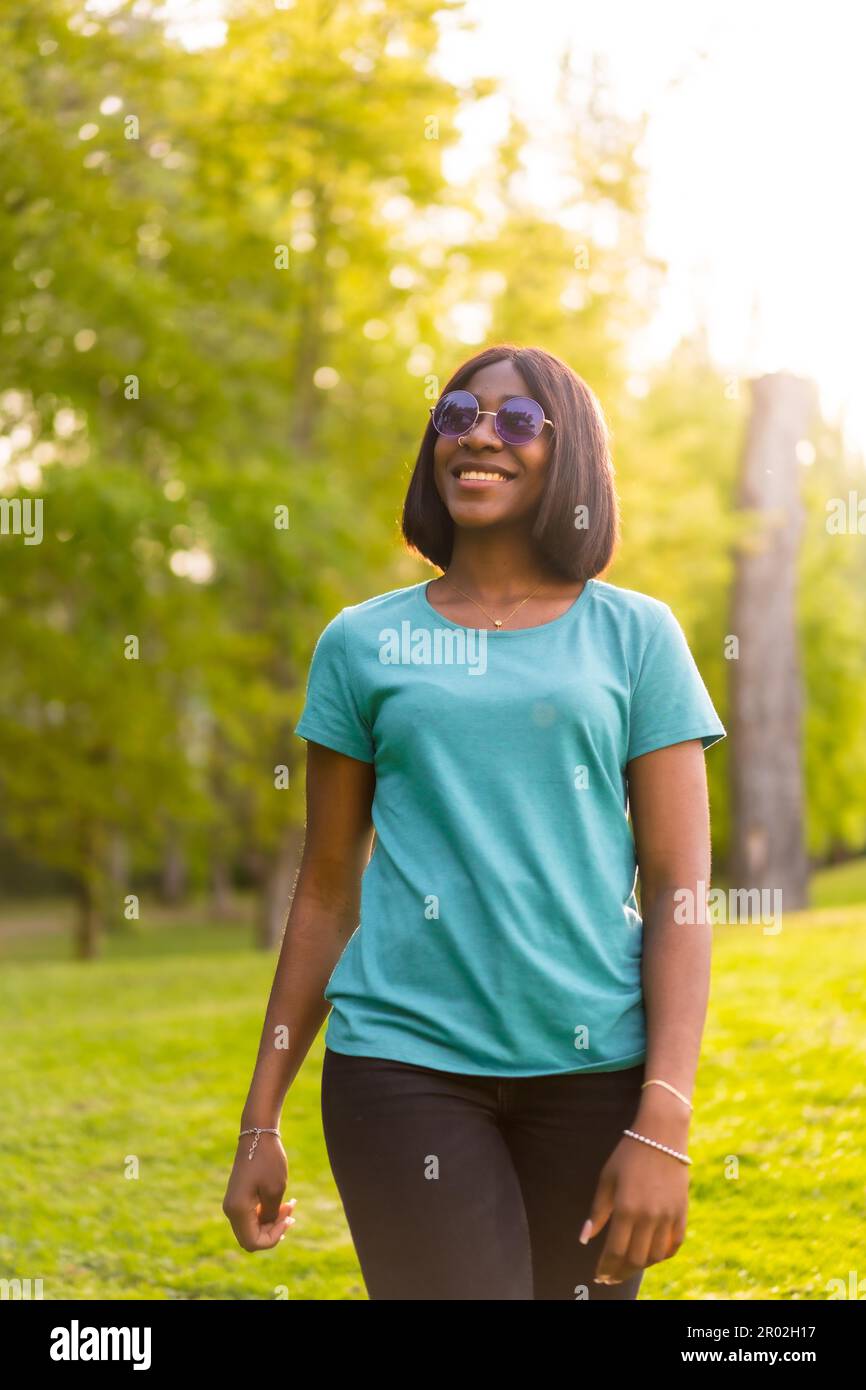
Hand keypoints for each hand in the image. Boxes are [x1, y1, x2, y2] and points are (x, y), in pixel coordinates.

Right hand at [222, 1132, 296, 1251]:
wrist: (258, 1134)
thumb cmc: (268, 1161)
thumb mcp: (275, 1191)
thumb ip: (271, 1216)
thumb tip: (266, 1230)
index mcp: (237, 1210)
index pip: (253, 1242)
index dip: (272, 1239)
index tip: (287, 1219)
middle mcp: (230, 1210)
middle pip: (251, 1239)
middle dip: (273, 1231)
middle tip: (290, 1214)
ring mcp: (233, 1204)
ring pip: (252, 1228)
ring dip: (272, 1222)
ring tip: (290, 1206)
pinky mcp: (238, 1197)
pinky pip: (251, 1217)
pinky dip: (267, 1215)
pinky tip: (283, 1204)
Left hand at [580, 1133, 688, 1284]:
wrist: (662, 1135)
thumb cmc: (628, 1154)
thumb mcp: (607, 1179)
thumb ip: (597, 1211)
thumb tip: (585, 1238)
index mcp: (626, 1208)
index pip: (614, 1251)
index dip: (605, 1267)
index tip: (598, 1275)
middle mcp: (649, 1216)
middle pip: (635, 1259)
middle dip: (620, 1272)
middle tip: (611, 1277)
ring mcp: (668, 1216)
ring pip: (654, 1256)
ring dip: (640, 1266)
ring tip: (628, 1266)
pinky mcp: (682, 1212)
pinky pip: (674, 1245)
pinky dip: (662, 1255)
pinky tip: (651, 1255)